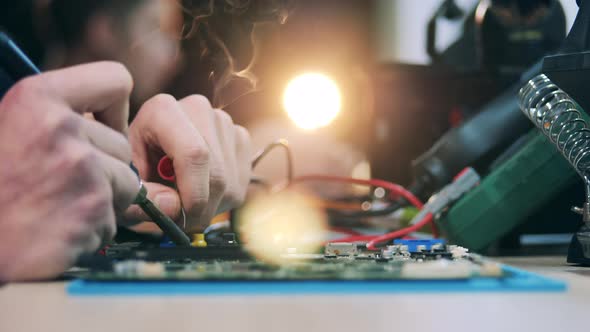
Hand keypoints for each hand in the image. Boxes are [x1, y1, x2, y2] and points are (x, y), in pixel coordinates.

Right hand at [0, 62, 138, 280]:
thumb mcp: (9, 129)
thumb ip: (55, 115)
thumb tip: (99, 119)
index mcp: (36, 97)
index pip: (115, 80)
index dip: (114, 109)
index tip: (101, 128)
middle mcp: (62, 128)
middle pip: (122, 145)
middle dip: (104, 169)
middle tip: (61, 187)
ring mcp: (81, 170)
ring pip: (127, 183)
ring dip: (102, 202)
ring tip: (57, 211)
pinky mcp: (92, 210)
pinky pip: (115, 218)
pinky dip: (93, 231)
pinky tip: (57, 233)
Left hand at [127, 94, 251, 231]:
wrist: (147, 152)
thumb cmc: (133, 167)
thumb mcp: (128, 182)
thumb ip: (146, 196)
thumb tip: (173, 207)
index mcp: (161, 110)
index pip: (194, 154)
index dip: (193, 193)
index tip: (184, 218)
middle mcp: (198, 109)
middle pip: (216, 174)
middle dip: (200, 208)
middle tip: (180, 221)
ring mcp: (223, 122)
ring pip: (229, 183)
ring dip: (210, 206)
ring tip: (185, 200)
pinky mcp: (239, 138)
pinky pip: (240, 182)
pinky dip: (222, 199)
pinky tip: (201, 191)